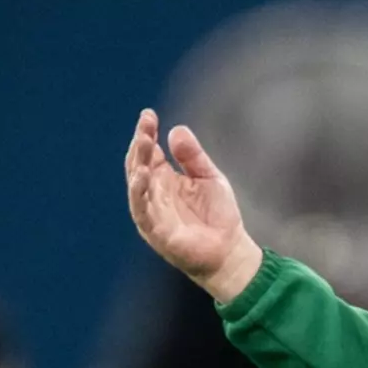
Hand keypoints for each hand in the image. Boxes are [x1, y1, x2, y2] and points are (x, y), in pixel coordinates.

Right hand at [125, 109, 262, 301]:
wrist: (230, 252)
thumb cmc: (219, 216)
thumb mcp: (209, 178)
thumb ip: (193, 156)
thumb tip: (176, 129)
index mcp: (165, 179)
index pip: (149, 152)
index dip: (146, 133)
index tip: (148, 115)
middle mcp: (154, 193)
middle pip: (139, 163)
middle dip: (140, 143)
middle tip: (145, 124)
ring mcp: (152, 212)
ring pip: (137, 184)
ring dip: (138, 162)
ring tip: (143, 141)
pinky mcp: (155, 231)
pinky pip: (141, 209)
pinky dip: (138, 192)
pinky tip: (142, 175)